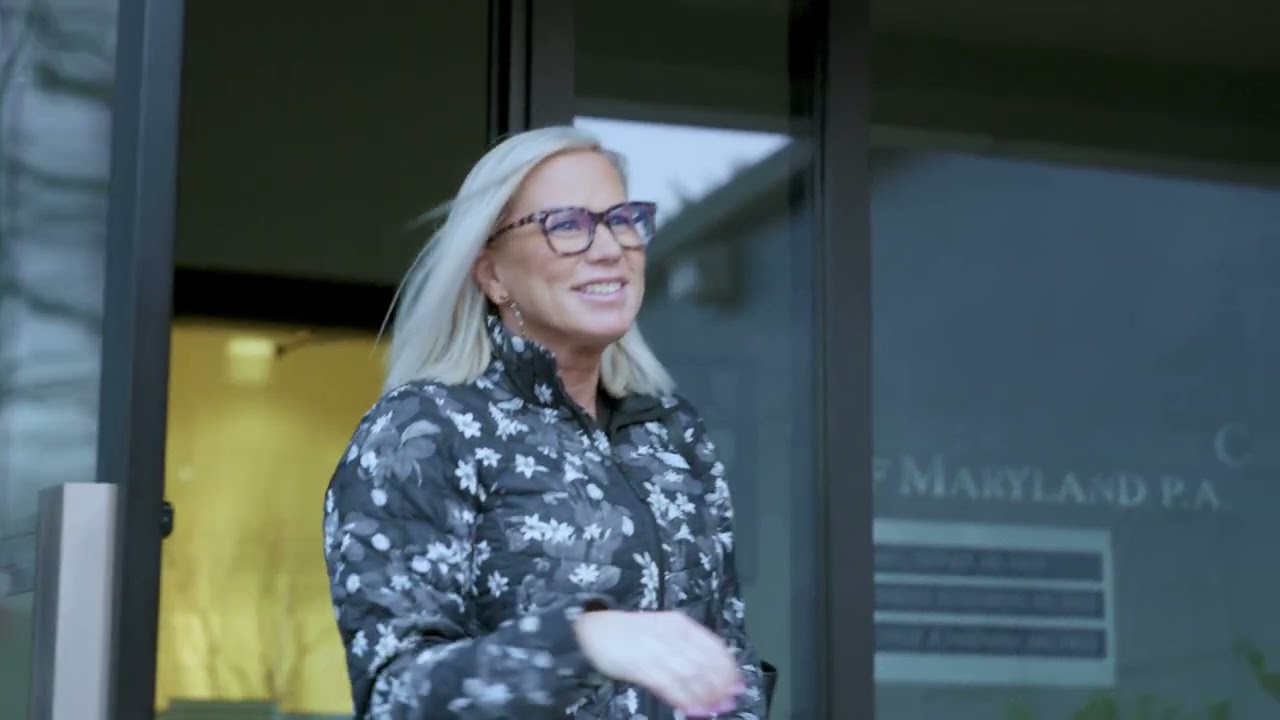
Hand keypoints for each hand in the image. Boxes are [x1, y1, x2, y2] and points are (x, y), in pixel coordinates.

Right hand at [573, 609, 743, 715]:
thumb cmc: (629, 631)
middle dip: (720, 686)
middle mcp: (671, 636)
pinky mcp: (639, 667)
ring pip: (689, 676)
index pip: (712, 646)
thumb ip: (685, 646)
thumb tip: (709, 668)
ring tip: (714, 709)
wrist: (594, 627)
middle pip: (704, 664)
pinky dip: (682, 698)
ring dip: (704, 695)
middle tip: (729, 702)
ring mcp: (655, 651)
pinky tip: (691, 709)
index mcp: (679, 624)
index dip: (728, 667)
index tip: (738, 683)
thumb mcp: (662, 628)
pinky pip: (667, 685)